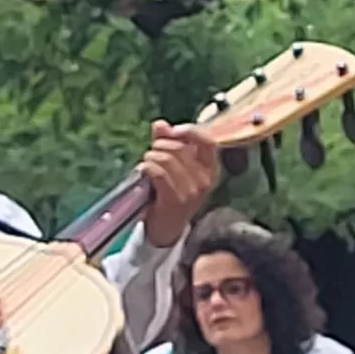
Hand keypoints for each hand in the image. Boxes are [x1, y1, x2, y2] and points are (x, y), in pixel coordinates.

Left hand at [136, 120, 226, 240]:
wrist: (166, 229)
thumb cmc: (170, 195)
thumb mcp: (173, 167)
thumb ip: (168, 143)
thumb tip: (161, 124)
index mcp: (210, 169)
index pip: (207, 140)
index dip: (188, 131)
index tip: (172, 131)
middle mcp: (205, 180)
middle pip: (179, 148)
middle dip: (160, 146)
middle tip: (151, 154)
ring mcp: (192, 191)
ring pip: (166, 159)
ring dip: (150, 158)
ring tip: (147, 165)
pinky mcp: (176, 199)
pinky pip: (158, 172)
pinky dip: (147, 168)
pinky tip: (143, 172)